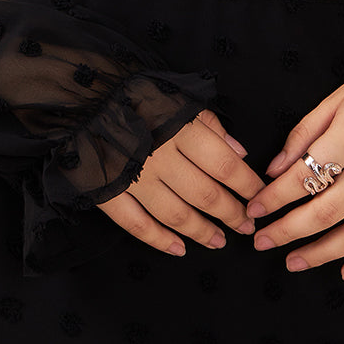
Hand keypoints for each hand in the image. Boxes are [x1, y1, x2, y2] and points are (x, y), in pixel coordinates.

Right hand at [97, 109, 264, 255]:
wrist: (84, 95)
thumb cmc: (137, 94)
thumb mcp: (179, 98)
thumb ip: (211, 125)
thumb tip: (240, 154)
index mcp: (180, 129)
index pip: (225, 165)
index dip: (247, 186)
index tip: (260, 198)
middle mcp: (160, 156)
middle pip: (205, 194)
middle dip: (231, 214)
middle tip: (246, 226)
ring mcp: (133, 177)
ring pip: (175, 214)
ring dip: (201, 231)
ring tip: (218, 241)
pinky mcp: (108, 191)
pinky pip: (136, 224)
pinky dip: (159, 240)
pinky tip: (178, 248)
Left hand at [247, 61, 343, 279]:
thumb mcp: (337, 98)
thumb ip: (304, 134)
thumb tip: (273, 171)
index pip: (304, 175)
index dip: (273, 197)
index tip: (254, 209)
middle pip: (327, 211)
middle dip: (288, 231)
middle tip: (263, 241)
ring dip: (322, 254)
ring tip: (295, 261)